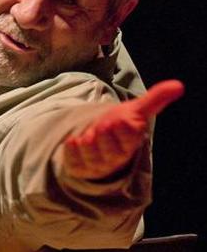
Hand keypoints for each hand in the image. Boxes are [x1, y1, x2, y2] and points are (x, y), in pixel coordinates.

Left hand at [62, 79, 183, 179]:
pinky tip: (73, 141)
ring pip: (93, 157)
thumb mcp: (135, 110)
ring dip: (89, 144)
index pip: (130, 140)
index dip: (124, 131)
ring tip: (87, 136)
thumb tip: (178, 85)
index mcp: (131, 143)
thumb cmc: (119, 124)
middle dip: (105, 136)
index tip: (121, 121)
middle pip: (111, 151)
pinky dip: (73, 152)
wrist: (99, 140)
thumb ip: (155, 99)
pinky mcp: (80, 166)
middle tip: (103, 125)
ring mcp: (97, 163)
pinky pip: (75, 162)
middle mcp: (115, 156)